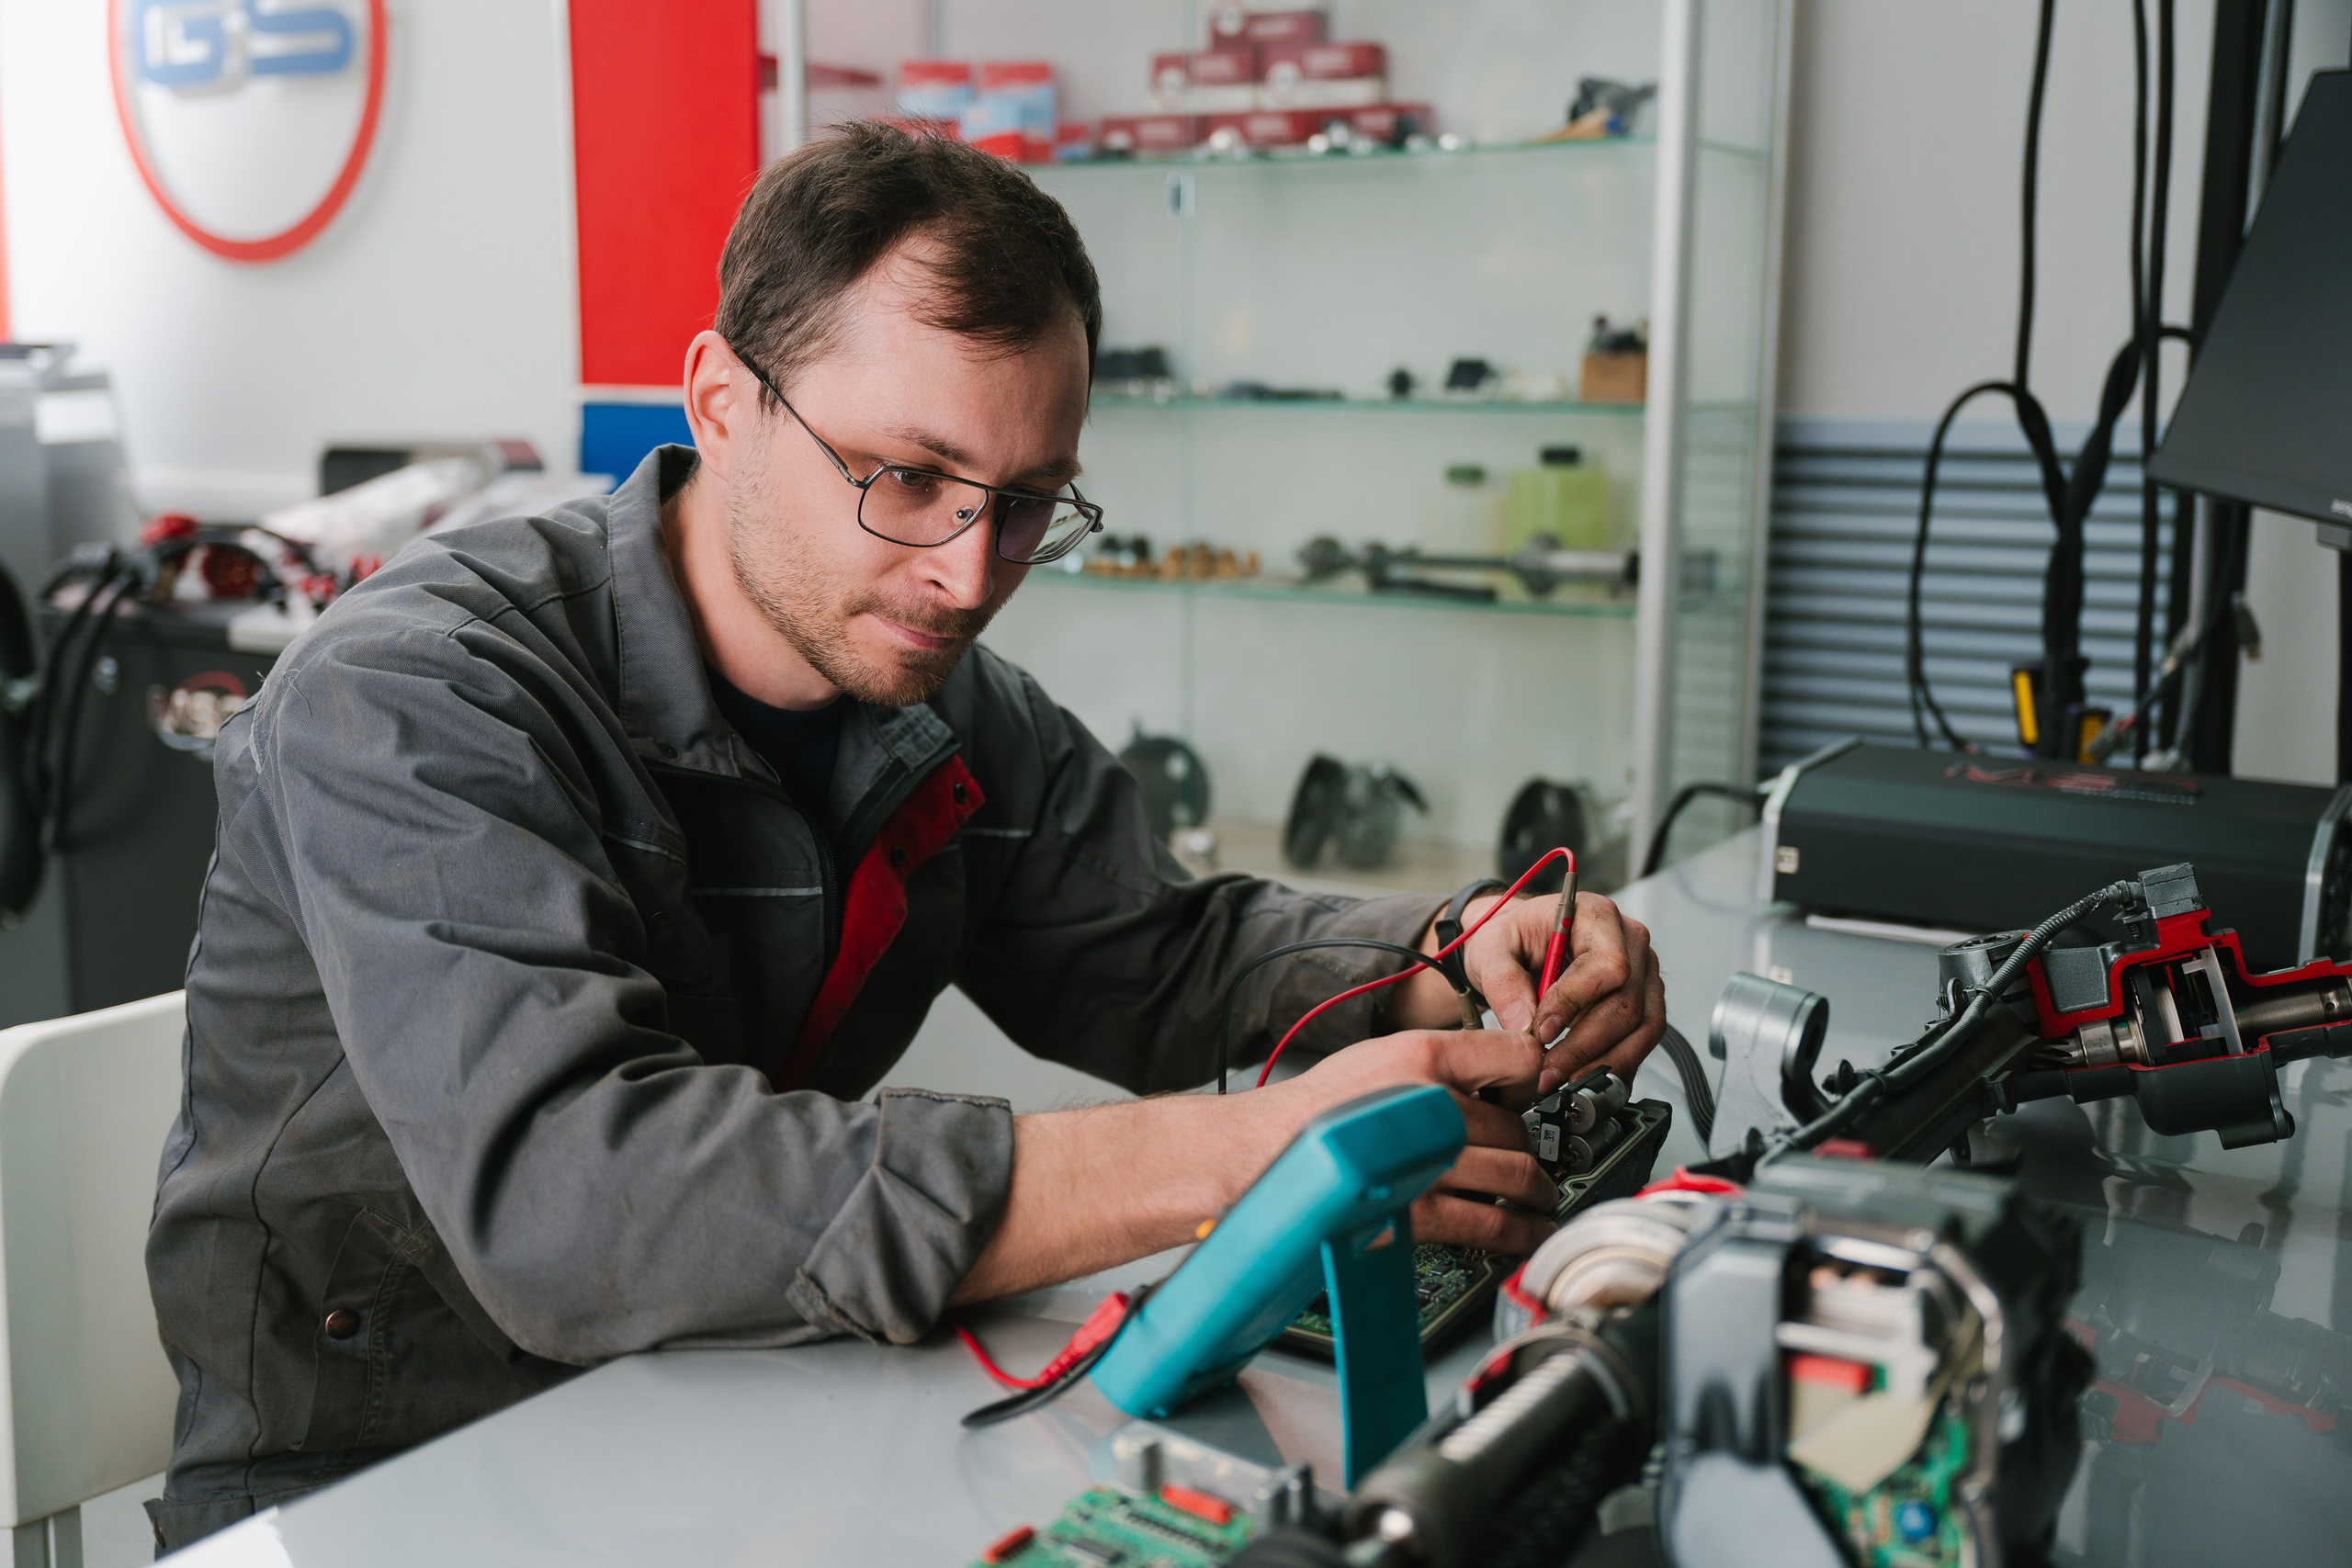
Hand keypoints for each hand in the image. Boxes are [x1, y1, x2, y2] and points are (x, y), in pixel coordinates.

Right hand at [1268, 1029, 1558, 1253]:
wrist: (1266, 1157)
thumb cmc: (1316, 1110)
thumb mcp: (1380, 1054)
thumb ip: (1440, 1060)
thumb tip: (1495, 1077)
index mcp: (1423, 1056)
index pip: (1519, 1057)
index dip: (1529, 1081)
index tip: (1529, 1097)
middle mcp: (1431, 1105)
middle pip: (1518, 1127)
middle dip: (1526, 1145)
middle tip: (1524, 1154)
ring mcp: (1428, 1163)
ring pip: (1517, 1175)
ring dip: (1537, 1190)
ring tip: (1540, 1195)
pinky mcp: (1420, 1214)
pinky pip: (1496, 1224)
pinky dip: (1524, 1230)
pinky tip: (1531, 1229)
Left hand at [1391, 889, 1666, 1096]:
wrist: (1521, 946)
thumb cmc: (1512, 939)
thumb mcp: (1491, 949)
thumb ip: (1502, 981)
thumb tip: (1523, 1026)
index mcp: (1598, 917)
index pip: (1607, 965)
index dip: (1576, 1003)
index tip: (1541, 1032)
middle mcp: (1631, 943)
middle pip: (1626, 1004)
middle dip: (1584, 1046)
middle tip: (1546, 1072)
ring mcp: (1643, 975)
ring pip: (1641, 1029)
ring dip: (1602, 1064)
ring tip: (1561, 1082)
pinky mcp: (1643, 1004)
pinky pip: (1641, 1042)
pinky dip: (1614, 1067)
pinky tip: (1584, 1083)